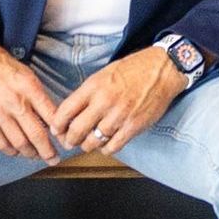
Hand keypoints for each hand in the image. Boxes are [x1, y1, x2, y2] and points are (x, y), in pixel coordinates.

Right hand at [0, 39, 63, 162]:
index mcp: (30, 89)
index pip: (51, 116)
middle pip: (37, 135)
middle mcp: (16, 103)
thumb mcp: (28, 76)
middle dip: (48, 152)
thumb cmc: (4, 68)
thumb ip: (39, 97)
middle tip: (54, 159)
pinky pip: (1, 144)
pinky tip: (17, 151)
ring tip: (36, 155)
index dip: (61, 134)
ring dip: (31, 154)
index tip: (66, 142)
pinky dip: (12, 151)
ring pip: (20, 143)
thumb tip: (53, 119)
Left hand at [49, 48, 186, 155]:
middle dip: (69, 140)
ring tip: (88, 144)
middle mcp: (104, 101)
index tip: (56, 130)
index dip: (57, 125)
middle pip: (76, 130)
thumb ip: (88, 93)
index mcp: (93, 86)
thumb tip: (73, 112)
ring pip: (93, 142)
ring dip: (87, 146)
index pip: (65, 111)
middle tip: (69, 142)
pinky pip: (113, 146)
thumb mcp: (104, 74)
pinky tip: (106, 145)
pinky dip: (106, 149)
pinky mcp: (133, 126)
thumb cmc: (134, 69)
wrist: (162, 70)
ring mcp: (119, 116)